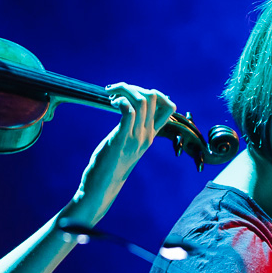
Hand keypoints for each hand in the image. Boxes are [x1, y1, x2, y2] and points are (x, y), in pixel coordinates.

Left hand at [61, 83, 175, 226]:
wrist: (103, 185)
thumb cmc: (111, 163)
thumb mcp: (128, 143)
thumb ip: (133, 128)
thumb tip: (130, 111)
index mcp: (151, 135)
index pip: (168, 107)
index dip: (155, 92)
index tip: (134, 94)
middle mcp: (147, 134)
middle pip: (153, 97)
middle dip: (133, 87)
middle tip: (116, 92)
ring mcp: (135, 137)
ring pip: (142, 101)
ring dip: (125, 91)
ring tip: (111, 95)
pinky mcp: (121, 138)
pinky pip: (127, 111)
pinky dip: (120, 101)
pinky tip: (111, 103)